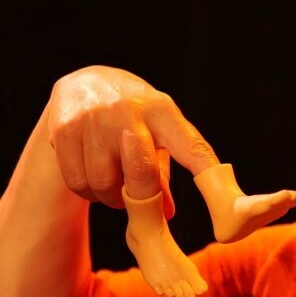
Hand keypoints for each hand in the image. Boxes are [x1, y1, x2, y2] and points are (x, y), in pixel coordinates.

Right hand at [47, 65, 218, 212]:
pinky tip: (92, 175)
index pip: (194, 150)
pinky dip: (87, 191)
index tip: (230, 212)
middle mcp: (130, 111)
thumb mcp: (160, 134)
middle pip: (143, 175)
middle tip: (138, 201)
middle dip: (142, 199)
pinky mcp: (64, 128)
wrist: (88, 82)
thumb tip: (166, 214)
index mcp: (165, 113)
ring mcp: (95, 118)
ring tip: (114, 182)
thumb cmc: (137, 118)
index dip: (210, 181)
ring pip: (105, 184)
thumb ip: (166, 171)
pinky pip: (78, 182)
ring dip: (111, 197)